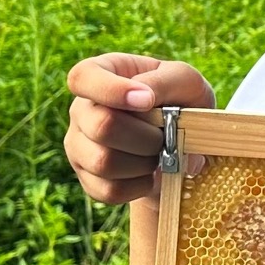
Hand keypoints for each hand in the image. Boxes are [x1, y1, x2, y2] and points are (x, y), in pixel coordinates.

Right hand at [64, 53, 215, 204]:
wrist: (185, 144)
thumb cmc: (182, 101)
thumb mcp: (184, 80)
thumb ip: (166, 82)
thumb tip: (145, 102)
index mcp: (100, 74)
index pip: (82, 77)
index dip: (111, 90)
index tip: (147, 101)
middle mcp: (81, 110)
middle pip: (102, 126)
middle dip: (146, 136)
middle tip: (166, 136)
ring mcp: (79, 146)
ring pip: (103, 162)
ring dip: (145, 162)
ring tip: (160, 154)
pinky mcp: (88, 180)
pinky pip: (109, 190)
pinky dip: (140, 186)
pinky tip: (151, 174)